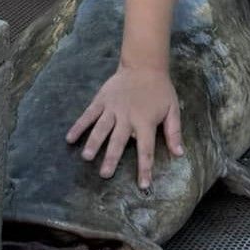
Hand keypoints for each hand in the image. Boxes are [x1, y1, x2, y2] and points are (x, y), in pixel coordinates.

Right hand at [66, 66, 183, 188]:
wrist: (144, 64)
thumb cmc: (160, 90)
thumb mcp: (173, 109)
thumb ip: (174, 132)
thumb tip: (180, 154)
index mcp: (146, 121)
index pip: (146, 149)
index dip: (145, 168)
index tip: (143, 185)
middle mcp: (127, 117)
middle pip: (118, 140)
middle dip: (112, 158)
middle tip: (105, 174)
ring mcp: (112, 108)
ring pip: (101, 128)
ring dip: (93, 143)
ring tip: (86, 157)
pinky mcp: (101, 100)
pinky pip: (88, 115)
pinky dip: (78, 126)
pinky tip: (70, 138)